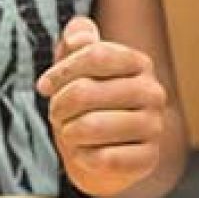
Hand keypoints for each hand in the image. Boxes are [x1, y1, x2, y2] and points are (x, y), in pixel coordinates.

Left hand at [37, 18, 166, 197]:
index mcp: (139, 63)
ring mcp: (154, 126)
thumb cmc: (87, 105)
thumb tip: (77, 38)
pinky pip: (104, 158)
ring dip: (69, 132)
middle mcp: (153, 92)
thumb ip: (77, 39)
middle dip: (59, 105)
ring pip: (92, 126)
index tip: (43, 86)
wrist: (102, 153)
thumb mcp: (78, 67)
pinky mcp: (149, 159)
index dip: (62, 71)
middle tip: (56, 114)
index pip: (96, 55)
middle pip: (86, 91)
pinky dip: (83, 158)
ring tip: (70, 133)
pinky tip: (85, 154)